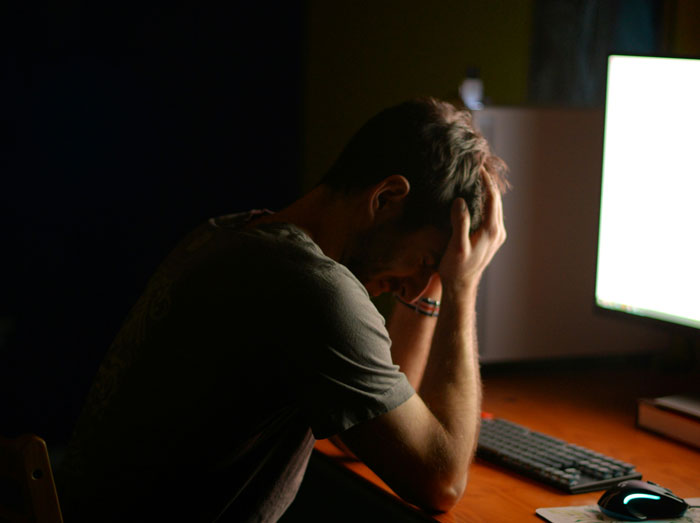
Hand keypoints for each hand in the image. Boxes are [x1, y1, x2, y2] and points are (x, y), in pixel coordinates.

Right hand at [438, 170, 505, 294]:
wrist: (461, 286)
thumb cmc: (456, 268)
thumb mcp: (456, 246)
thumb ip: (460, 223)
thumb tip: (460, 200)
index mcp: (491, 230)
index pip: (492, 198)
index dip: (486, 180)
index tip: (478, 166)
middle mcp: (498, 231)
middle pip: (497, 199)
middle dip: (488, 182)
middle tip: (477, 166)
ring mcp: (497, 235)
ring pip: (495, 206)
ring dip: (488, 191)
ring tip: (477, 177)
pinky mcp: (492, 238)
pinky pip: (492, 214)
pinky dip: (485, 202)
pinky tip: (476, 197)